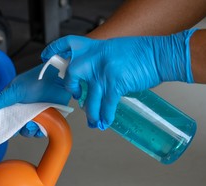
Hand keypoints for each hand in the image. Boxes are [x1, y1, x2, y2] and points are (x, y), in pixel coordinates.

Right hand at [0, 64, 70, 136]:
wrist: (58, 79)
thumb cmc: (37, 80)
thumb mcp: (15, 90)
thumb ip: (0, 100)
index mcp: (13, 103)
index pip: (5, 119)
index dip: (5, 125)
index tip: (6, 128)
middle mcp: (24, 110)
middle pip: (17, 128)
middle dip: (20, 129)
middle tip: (25, 123)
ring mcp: (36, 115)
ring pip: (30, 131)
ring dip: (32, 130)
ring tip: (36, 121)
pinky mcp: (48, 118)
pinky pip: (42, 130)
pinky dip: (42, 130)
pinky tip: (44, 123)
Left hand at [41, 29, 195, 129]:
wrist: (159, 54)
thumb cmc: (141, 52)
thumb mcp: (114, 49)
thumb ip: (100, 60)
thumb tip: (93, 76)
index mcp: (94, 47)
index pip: (68, 43)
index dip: (54, 49)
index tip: (45, 56)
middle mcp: (95, 58)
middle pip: (72, 75)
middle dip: (71, 89)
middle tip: (77, 97)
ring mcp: (103, 71)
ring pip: (90, 98)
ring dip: (91, 114)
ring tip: (94, 122)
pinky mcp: (115, 84)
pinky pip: (106, 105)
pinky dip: (105, 116)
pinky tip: (105, 122)